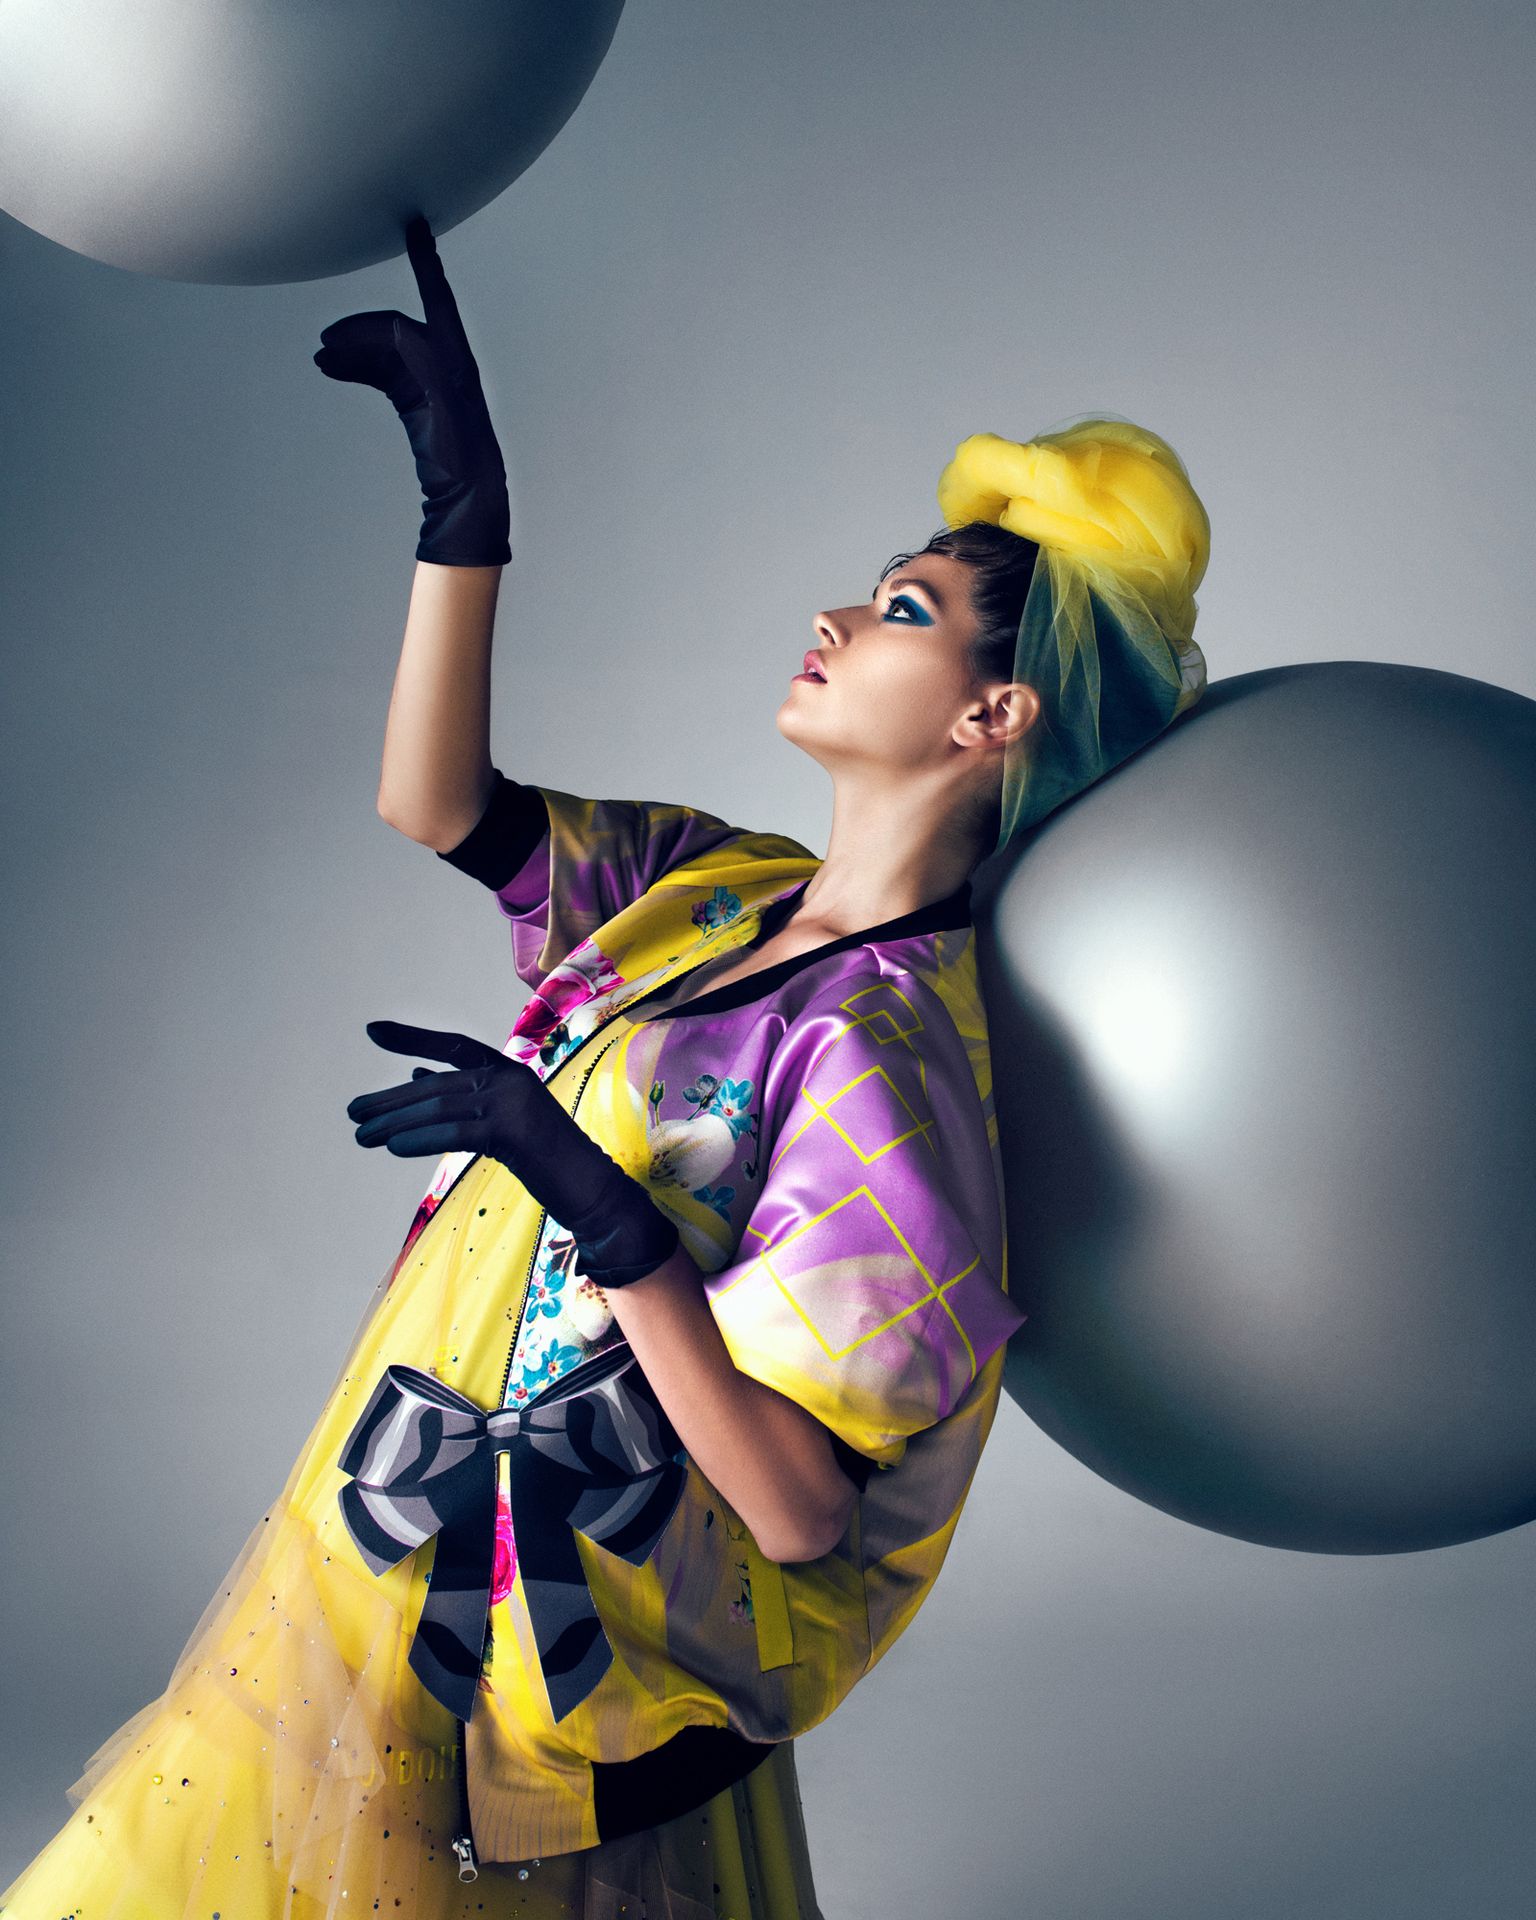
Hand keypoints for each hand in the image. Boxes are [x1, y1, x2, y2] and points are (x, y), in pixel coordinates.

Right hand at [313, 217, 511, 567]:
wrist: (471, 502)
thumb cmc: (465, 462)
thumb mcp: (448, 412)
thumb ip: (429, 368)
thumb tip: (402, 329)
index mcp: (457, 362)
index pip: (437, 299)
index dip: (425, 262)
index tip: (415, 225)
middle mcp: (445, 366)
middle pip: (395, 329)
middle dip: (360, 331)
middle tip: (324, 342)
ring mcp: (429, 382)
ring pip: (383, 350)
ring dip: (352, 349)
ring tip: (320, 358)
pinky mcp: (416, 401)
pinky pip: (381, 372)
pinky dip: (356, 367)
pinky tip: (331, 368)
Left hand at [347, 1020, 680, 1288]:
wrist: (591, 1189)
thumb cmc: (547, 1159)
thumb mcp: (501, 1123)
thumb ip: (464, 1099)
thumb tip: (415, 1077)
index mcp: (509, 1071)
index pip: (453, 1046)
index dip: (412, 1038)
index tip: (373, 1031)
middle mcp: (510, 1078)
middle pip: (437, 1083)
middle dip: (390, 1100)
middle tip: (353, 1113)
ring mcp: (514, 1102)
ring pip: (440, 1107)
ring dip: (395, 1122)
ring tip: (362, 1135)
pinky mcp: (513, 1130)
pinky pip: (455, 1131)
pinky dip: (420, 1138)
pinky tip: (393, 1146)